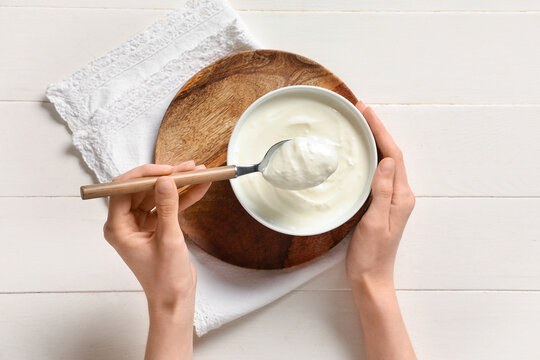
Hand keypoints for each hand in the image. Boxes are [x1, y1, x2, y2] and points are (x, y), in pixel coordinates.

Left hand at [103, 161, 210, 309]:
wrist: (175, 299)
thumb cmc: (164, 278)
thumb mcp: (168, 239)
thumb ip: (167, 207)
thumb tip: (165, 180)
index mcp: (118, 227)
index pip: (123, 190)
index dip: (143, 176)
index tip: (166, 170)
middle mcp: (126, 223)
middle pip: (142, 189)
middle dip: (166, 177)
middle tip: (187, 168)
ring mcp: (142, 224)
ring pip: (157, 195)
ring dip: (178, 184)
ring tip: (198, 172)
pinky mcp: (157, 227)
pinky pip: (169, 206)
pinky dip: (184, 197)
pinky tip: (200, 186)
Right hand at [346, 102, 415, 287]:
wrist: (370, 278)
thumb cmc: (371, 255)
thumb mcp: (376, 222)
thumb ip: (383, 192)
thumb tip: (387, 160)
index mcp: (401, 196)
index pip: (393, 155)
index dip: (380, 131)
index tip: (365, 112)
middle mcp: (400, 194)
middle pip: (391, 154)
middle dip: (377, 130)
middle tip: (359, 111)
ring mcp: (390, 199)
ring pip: (384, 161)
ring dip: (374, 140)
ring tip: (359, 124)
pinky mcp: (380, 203)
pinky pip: (377, 173)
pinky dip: (369, 157)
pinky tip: (358, 153)